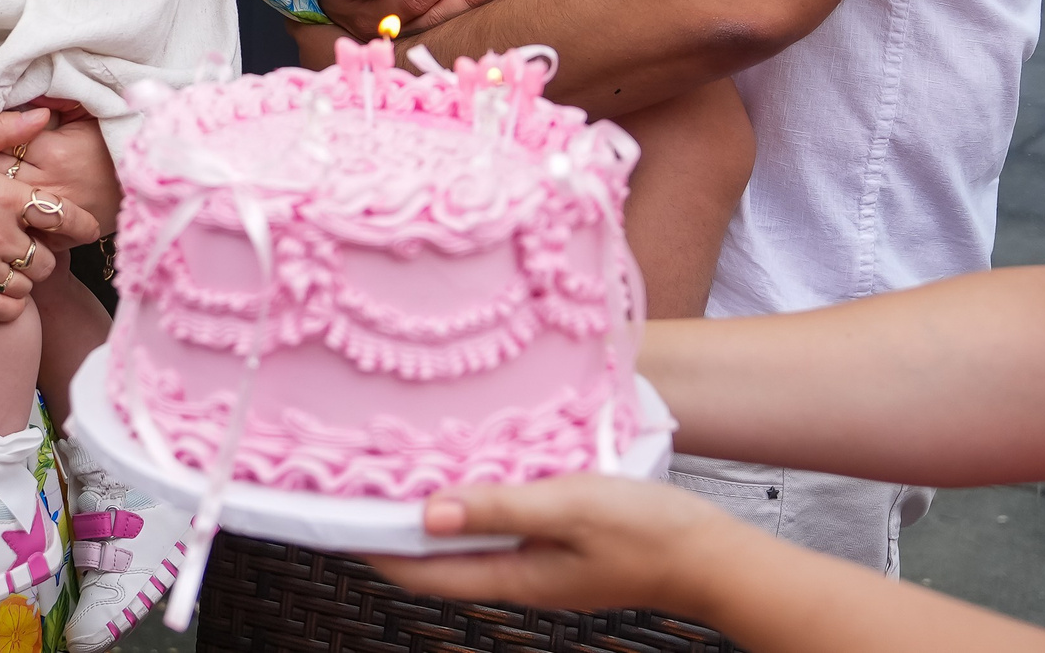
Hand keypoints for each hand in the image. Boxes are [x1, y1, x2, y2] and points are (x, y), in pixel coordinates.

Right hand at [0, 108, 100, 321]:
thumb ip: (7, 128)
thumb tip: (44, 115)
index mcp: (6, 197)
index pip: (64, 217)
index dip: (83, 225)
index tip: (88, 230)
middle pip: (48, 259)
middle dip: (46, 255)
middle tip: (33, 247)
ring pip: (28, 286)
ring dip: (26, 279)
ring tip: (13, 267)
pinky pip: (2, 309)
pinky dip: (10, 306)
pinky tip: (2, 292)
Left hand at [367, 475, 744, 622]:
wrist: (711, 555)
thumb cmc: (648, 533)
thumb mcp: (569, 506)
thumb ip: (499, 507)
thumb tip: (428, 512)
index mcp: (512, 575)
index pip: (421, 571)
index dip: (373, 546)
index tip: (334, 515)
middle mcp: (516, 574)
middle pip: (436, 557)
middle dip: (394, 526)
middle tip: (357, 482)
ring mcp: (537, 561)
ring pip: (466, 539)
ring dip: (433, 510)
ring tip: (399, 470)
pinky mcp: (557, 544)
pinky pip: (499, 525)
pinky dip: (473, 501)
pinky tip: (472, 470)